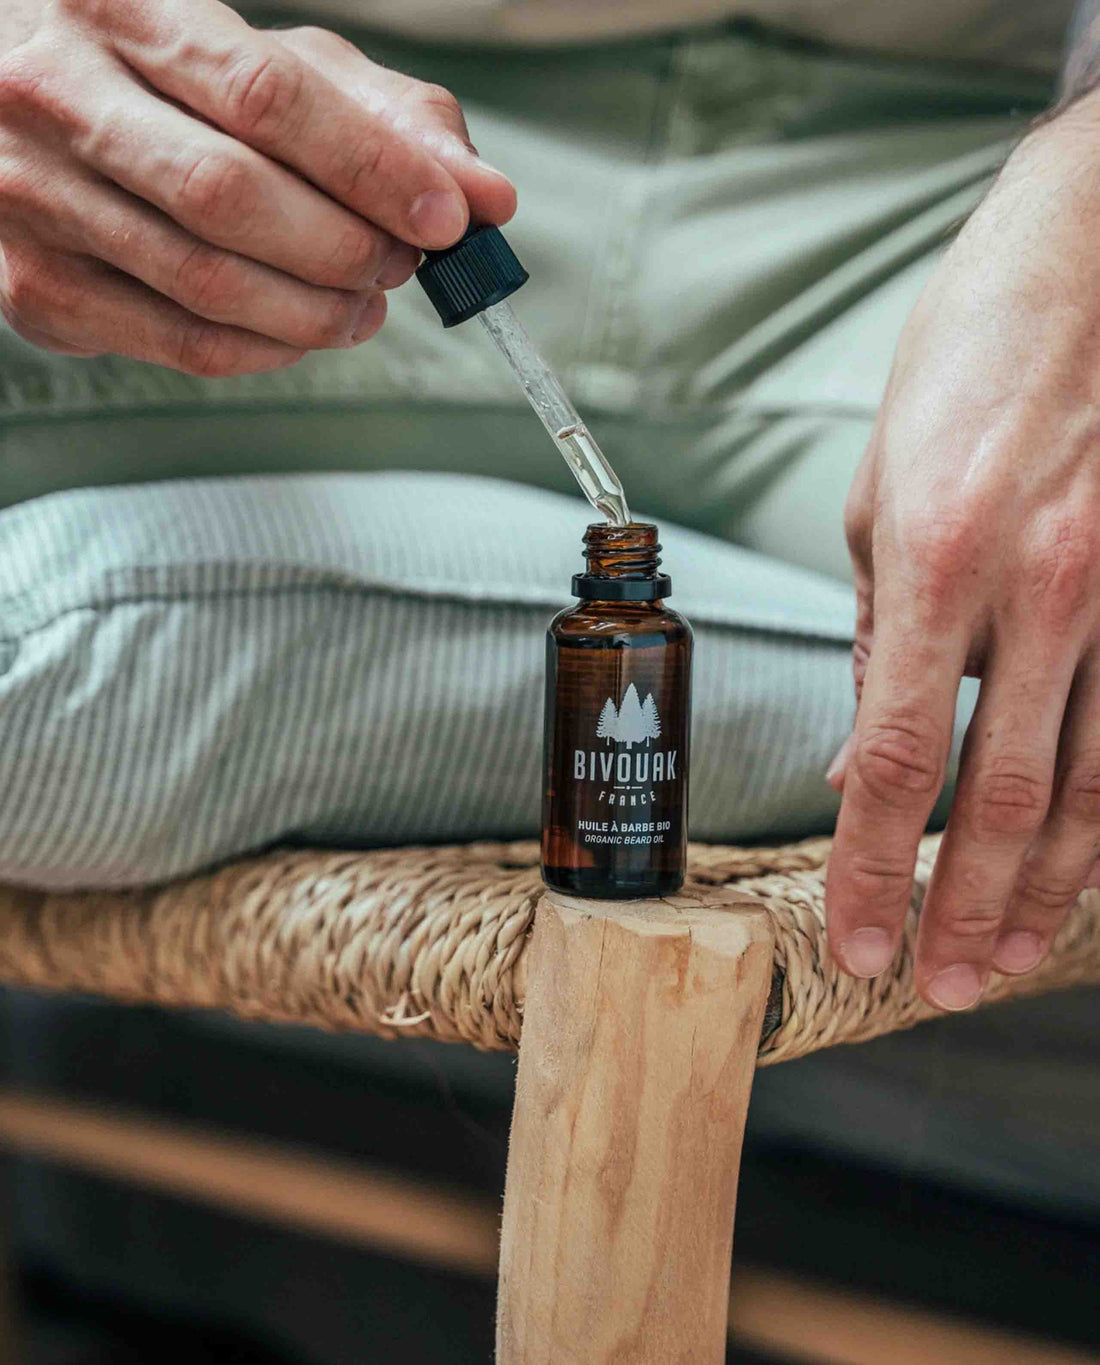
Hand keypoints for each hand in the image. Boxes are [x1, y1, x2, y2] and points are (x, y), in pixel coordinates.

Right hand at [0, 0, 515, 374]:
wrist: (5, 103)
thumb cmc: (158, 81)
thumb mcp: (267, 62)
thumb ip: (380, 116)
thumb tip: (484, 194)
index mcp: (118, 10)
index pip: (264, 98)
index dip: (371, 167)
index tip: (449, 216)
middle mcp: (56, 99)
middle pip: (231, 199)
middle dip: (346, 247)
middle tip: (400, 263)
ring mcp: (33, 201)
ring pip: (207, 285)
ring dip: (316, 312)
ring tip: (363, 303)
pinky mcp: (37, 290)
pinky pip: (180, 344)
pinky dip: (267, 350)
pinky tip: (300, 329)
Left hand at [826, 94, 1099, 1010]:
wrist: (1094, 256)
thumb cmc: (970, 366)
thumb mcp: (883, 496)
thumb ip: (879, 640)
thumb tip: (863, 758)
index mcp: (938, 564)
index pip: (899, 761)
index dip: (877, 871)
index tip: (860, 939)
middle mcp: (1043, 591)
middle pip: (1005, 799)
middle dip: (967, 910)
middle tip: (940, 987)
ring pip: (1098, 785)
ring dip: (1051, 891)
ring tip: (1012, 959)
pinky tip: (1089, 870)